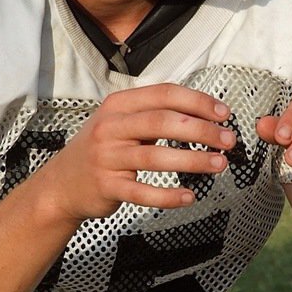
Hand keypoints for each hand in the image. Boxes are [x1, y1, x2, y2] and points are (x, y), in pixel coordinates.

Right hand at [51, 84, 234, 221]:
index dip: (197, 101)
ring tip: (220, 165)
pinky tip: (191, 196)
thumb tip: (206, 112)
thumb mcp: (121, 123)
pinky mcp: (106, 187)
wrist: (62, 184)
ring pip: (155, 157)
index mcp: (118, 105)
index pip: (164, 94)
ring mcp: (106, 158)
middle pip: (162, 121)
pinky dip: (169, 196)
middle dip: (202, 130)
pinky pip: (142, 193)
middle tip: (229, 140)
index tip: (224, 113)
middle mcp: (110, 128)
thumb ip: (154, 114)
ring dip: (193, 160)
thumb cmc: (104, 150)